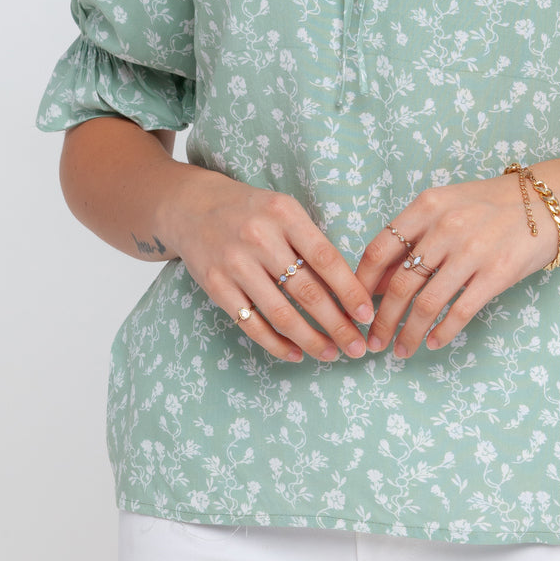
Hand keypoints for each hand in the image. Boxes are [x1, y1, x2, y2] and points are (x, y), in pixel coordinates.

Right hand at [160, 169, 374, 362]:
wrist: (192, 207)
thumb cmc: (252, 211)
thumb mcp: (284, 211)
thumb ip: (311, 242)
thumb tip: (350, 288)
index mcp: (285, 214)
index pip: (326, 258)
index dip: (350, 291)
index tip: (368, 315)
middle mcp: (260, 237)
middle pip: (307, 291)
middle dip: (337, 324)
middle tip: (357, 347)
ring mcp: (235, 263)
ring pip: (281, 313)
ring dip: (310, 339)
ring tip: (331, 353)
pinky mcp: (215, 285)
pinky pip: (251, 323)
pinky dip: (276, 344)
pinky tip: (295, 353)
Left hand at [355, 173, 557, 358]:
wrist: (546, 202)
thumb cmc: (489, 205)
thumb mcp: (445, 208)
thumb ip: (412, 240)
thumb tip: (379, 283)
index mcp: (426, 206)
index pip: (379, 250)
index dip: (361, 284)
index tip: (354, 308)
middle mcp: (446, 227)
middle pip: (400, 284)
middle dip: (382, 320)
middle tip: (373, 341)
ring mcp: (472, 251)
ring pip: (427, 304)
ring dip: (409, 334)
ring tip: (401, 350)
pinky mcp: (497, 274)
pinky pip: (460, 312)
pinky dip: (442, 333)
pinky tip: (434, 343)